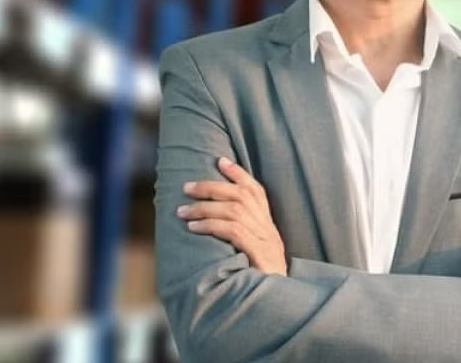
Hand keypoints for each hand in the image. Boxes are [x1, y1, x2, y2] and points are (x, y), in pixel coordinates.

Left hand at [177, 156, 287, 275]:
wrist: (279, 300)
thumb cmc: (261, 277)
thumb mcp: (255, 251)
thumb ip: (242, 234)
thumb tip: (213, 220)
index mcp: (268, 224)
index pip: (256, 191)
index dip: (239, 174)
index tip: (220, 160)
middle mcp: (268, 227)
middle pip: (241, 195)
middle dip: (211, 187)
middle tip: (187, 187)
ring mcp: (264, 239)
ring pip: (233, 211)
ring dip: (204, 207)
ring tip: (181, 211)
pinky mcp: (257, 252)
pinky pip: (232, 231)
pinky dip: (211, 225)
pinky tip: (193, 227)